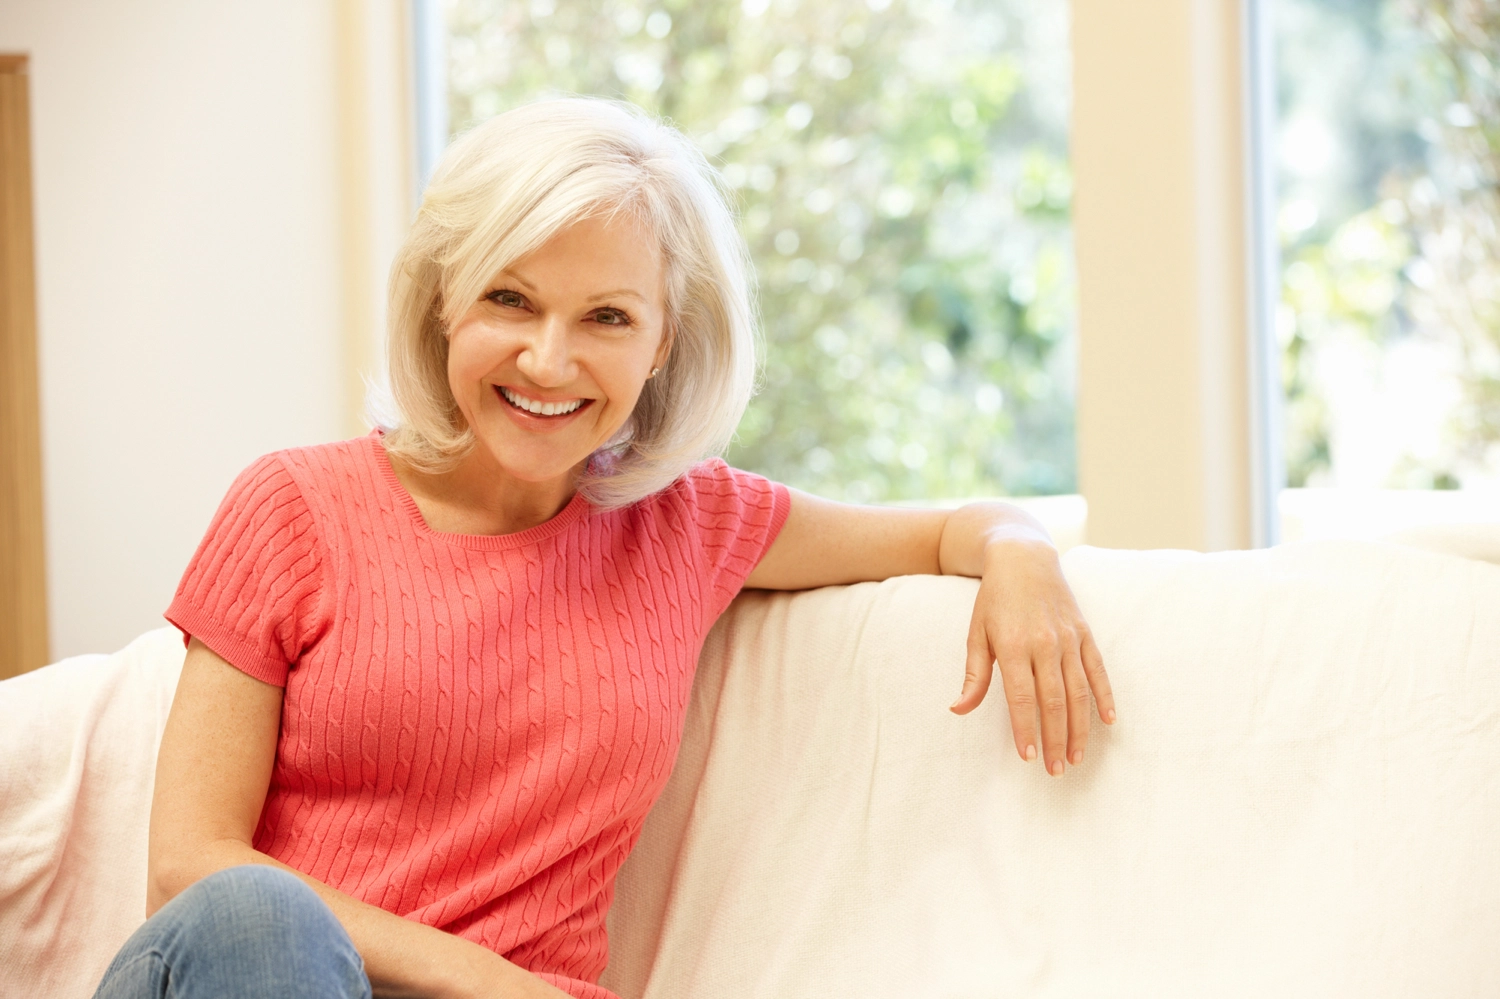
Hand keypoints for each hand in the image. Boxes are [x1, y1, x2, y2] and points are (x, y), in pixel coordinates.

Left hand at [949, 538, 1114, 774]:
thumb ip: (974, 675)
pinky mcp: (1084, 633)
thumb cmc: (994, 600)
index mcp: (1013, 645)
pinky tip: (1109, 721)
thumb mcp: (976, 633)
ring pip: (1079, 691)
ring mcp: (1068, 638)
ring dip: (1080, 728)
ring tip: (1077, 757)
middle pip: (1054, 701)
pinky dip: (1105, 696)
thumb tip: (958, 709)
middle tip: (1057, 770)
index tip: (1028, 757)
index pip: (1022, 698)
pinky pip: (1098, 670)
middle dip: (1056, 739)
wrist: (1024, 558)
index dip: (1026, 730)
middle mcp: (1044, 643)